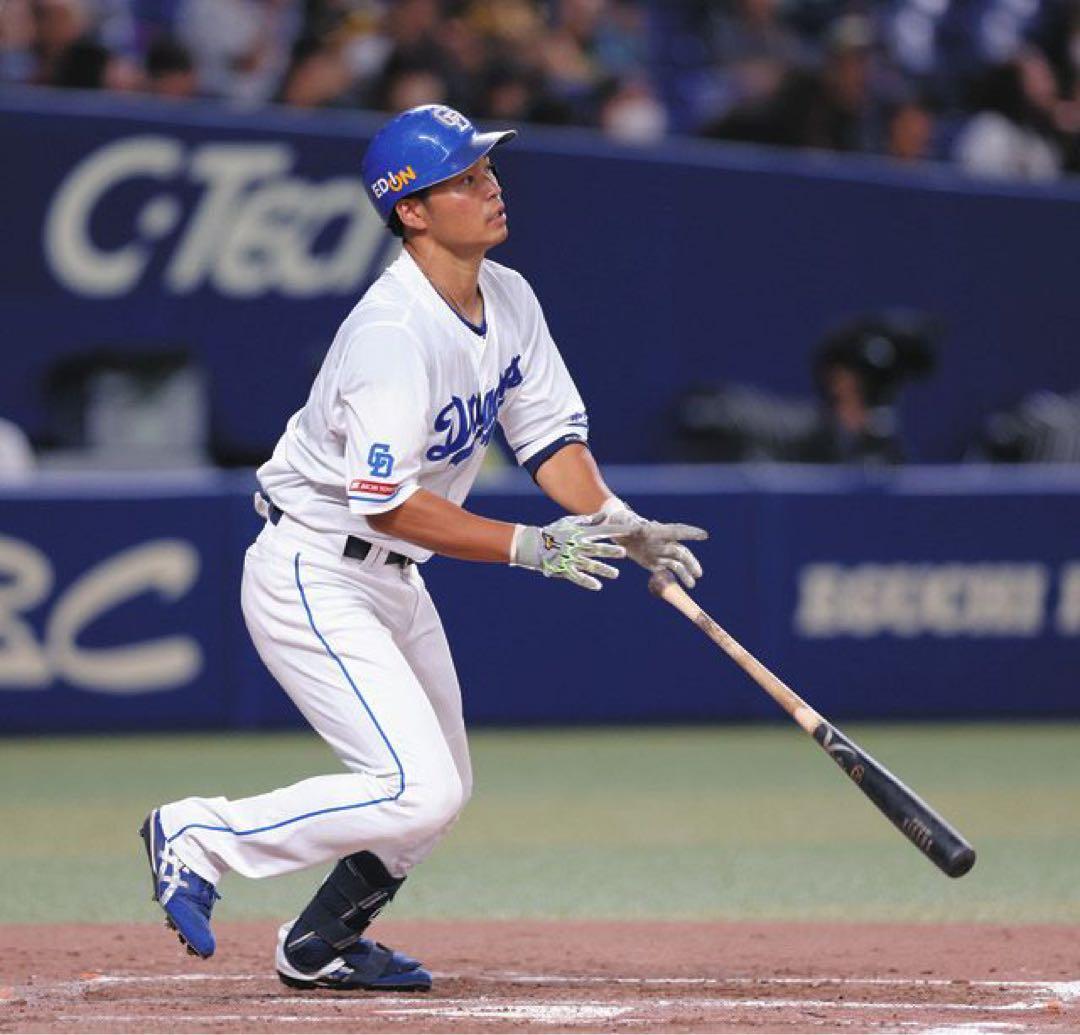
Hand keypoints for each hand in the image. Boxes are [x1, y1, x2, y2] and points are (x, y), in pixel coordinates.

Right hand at [510, 513, 627, 590]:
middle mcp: (577, 545)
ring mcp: (570, 558)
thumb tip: (605, 515)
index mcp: (580, 533)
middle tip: (623, 553)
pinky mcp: (563, 569)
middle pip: (595, 548)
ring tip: (615, 574)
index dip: (615, 530)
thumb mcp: (570, 523)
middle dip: (609, 550)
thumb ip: (589, 521)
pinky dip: (586, 581)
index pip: (601, 531)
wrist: (533, 545)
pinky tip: (597, 586)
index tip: (629, 530)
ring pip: (589, 564)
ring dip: (603, 569)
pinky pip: (576, 576)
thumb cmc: (554, 532)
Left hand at [601, 499, 707, 588]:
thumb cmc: (620, 522)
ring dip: (684, 573)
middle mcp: (661, 541)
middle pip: (680, 552)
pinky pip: (664, 570)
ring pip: (675, 563)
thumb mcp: (623, 523)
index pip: (676, 531)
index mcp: (656, 530)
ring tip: (692, 584)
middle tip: (699, 573)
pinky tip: (678, 587)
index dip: (690, 533)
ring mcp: (658, 552)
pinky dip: (671, 578)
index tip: (704, 535)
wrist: (615, 531)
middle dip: (690, 562)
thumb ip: (631, 526)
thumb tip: (637, 528)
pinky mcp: (652, 562)